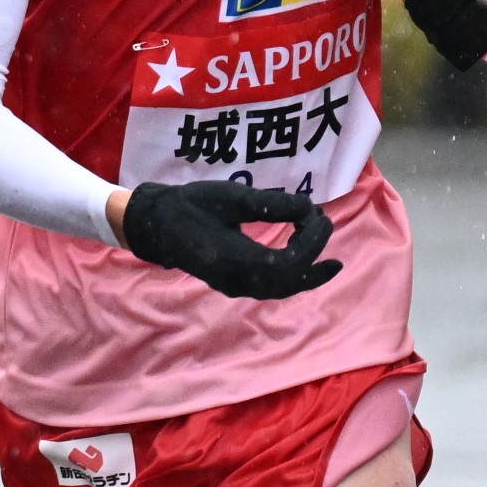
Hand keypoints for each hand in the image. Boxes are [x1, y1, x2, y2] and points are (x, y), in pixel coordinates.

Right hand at [119, 180, 341, 298]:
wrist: (157, 224)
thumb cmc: (193, 205)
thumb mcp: (233, 197)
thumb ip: (272, 204)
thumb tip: (308, 208)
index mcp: (238, 260)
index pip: (288, 261)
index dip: (311, 240)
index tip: (319, 215)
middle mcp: (239, 281)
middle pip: (289, 280)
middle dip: (313, 254)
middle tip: (327, 224)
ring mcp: (235, 287)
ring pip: (281, 289)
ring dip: (307, 273)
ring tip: (329, 261)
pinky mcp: (234, 283)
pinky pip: (271, 288)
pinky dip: (292, 278)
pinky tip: (304, 266)